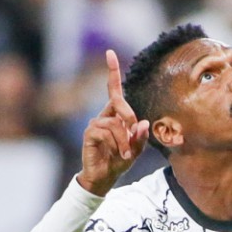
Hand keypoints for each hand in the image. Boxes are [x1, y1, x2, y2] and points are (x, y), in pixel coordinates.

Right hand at [76, 49, 150, 195]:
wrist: (104, 178)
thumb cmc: (118, 162)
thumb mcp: (135, 150)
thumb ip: (140, 137)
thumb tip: (142, 123)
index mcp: (114, 115)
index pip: (114, 91)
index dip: (112, 72)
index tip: (110, 53)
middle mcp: (103, 116)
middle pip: (118, 103)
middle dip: (129, 118)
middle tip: (135, 133)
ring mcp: (95, 124)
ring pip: (115, 123)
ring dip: (125, 140)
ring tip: (125, 154)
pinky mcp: (90, 134)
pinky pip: (106, 132)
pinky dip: (117, 144)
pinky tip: (117, 154)